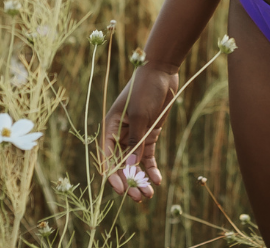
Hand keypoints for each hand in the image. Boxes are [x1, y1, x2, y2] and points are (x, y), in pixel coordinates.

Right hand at [102, 64, 178, 200]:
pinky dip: (152, 168)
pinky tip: (157, 180)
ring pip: (135, 163)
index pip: (106, 156)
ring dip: (141, 179)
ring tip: (148, 195)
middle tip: (138, 198)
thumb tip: (130, 166)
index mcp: (111, 127)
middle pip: (121, 163)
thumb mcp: (140, 114)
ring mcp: (136, 135)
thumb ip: (136, 140)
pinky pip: (148, 155)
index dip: (112, 174)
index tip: (121, 189)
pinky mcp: (150, 133)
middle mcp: (121, 134)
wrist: (162, 71)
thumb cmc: (146, 89)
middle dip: (129, 181)